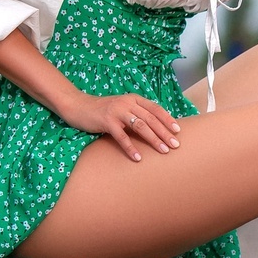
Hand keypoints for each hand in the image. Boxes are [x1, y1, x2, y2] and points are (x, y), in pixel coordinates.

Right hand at [60, 92, 180, 161]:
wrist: (79, 106)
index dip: (167, 119)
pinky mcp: (107, 121)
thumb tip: (155, 127)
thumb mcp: (122, 108)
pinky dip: (130, 148)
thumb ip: (136, 113)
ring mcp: (117, 112)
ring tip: (163, 151)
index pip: (155, 108)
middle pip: (151, 118)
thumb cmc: (102, 110)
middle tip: (175, 145)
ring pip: (141, 126)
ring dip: (154, 139)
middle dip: (165, 132)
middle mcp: (127, 103)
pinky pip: (122, 136)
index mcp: (133, 99)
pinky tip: (137, 158)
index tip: (178, 130)